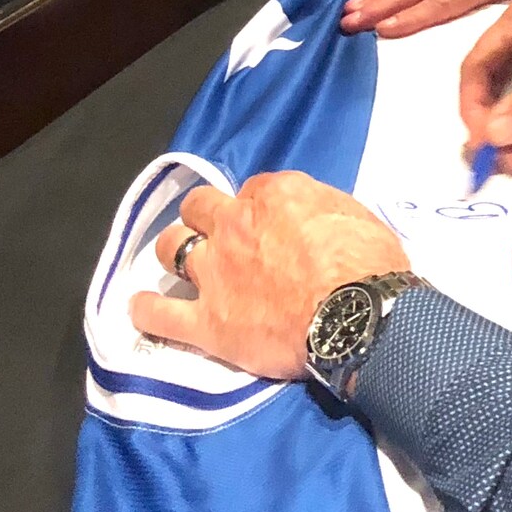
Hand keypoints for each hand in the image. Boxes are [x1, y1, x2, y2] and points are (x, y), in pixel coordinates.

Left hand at [131, 171, 408, 380]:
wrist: (358, 317)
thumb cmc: (369, 266)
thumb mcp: (354, 215)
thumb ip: (319, 209)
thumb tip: (307, 220)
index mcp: (274, 195)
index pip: (251, 190)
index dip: (257, 207)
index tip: (267, 225)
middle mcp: (235, 225)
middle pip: (199, 207)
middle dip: (204, 217)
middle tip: (217, 236)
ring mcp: (215, 272)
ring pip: (170, 248)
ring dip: (174, 252)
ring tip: (179, 265)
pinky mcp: (206, 321)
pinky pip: (158, 315)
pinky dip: (146, 310)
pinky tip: (142, 308)